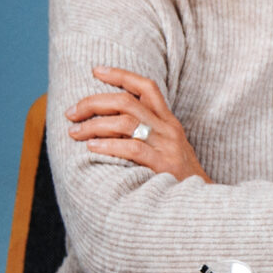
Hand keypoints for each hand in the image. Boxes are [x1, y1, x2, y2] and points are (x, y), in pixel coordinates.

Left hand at [65, 66, 207, 181]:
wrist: (201, 202)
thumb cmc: (177, 175)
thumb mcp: (168, 146)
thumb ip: (146, 131)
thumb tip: (107, 122)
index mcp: (169, 121)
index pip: (147, 87)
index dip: (121, 75)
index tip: (96, 70)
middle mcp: (168, 129)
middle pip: (127, 102)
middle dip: (94, 103)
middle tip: (72, 113)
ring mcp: (166, 146)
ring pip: (125, 122)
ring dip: (94, 125)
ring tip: (75, 132)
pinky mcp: (163, 165)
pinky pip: (131, 148)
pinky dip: (108, 145)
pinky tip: (92, 147)